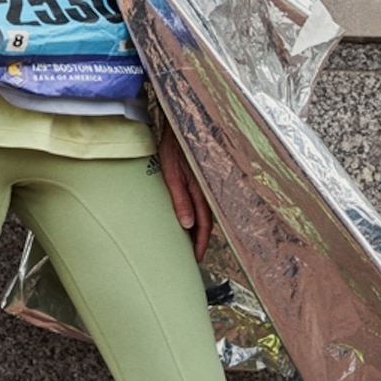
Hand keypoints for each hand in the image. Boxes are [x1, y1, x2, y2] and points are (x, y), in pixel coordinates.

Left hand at [158, 122, 216, 260]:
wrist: (181, 122)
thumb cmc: (172, 145)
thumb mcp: (171, 171)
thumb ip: (180, 198)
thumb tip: (186, 224)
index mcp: (201, 189)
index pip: (204, 223)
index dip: (200, 242)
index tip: (195, 258)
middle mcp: (208, 188)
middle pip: (208, 220)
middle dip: (201, 239)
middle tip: (194, 256)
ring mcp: (207, 183)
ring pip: (207, 211)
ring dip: (201, 228)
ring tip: (193, 243)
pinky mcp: (203, 177)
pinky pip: (205, 200)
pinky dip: (201, 213)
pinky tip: (194, 219)